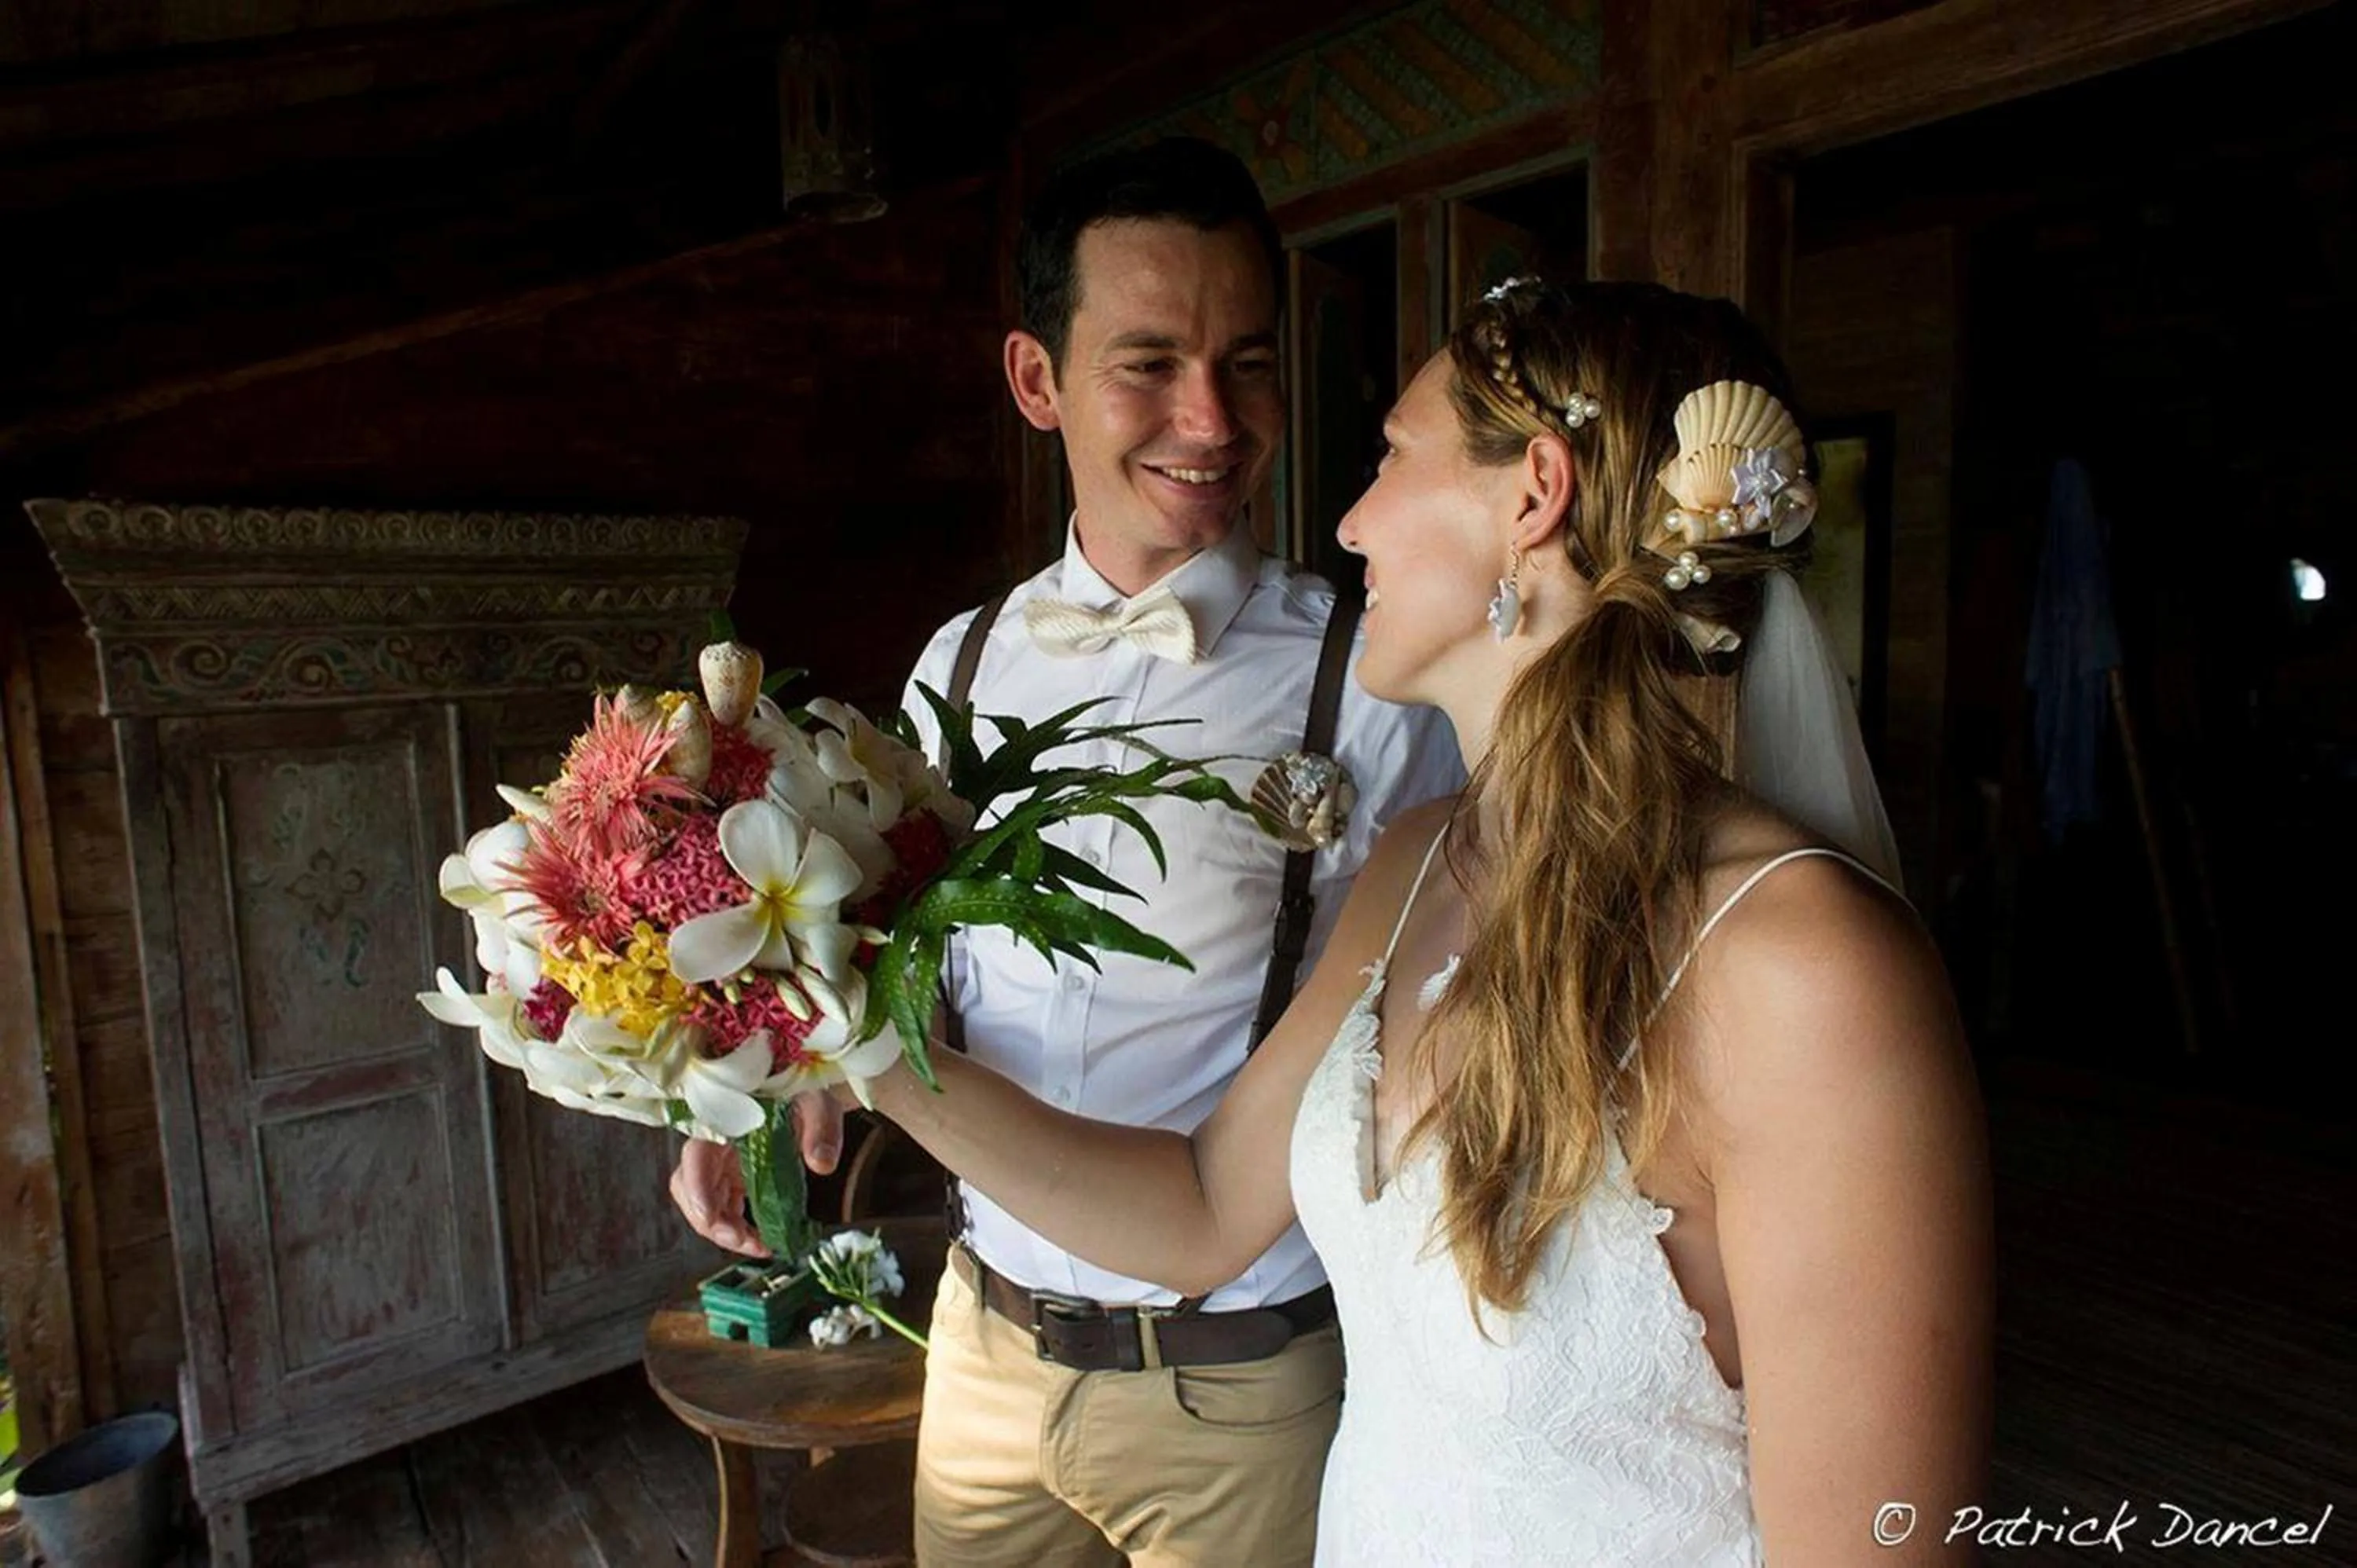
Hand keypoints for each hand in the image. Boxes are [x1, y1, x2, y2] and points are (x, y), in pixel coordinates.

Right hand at [666, 1090, 846, 1257]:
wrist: (807, 1093)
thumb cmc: (805, 1089)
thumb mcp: (817, 1100)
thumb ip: (821, 1126)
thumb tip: (822, 1164)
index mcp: (727, 1118)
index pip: (697, 1154)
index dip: (698, 1188)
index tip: (711, 1219)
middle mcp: (715, 1141)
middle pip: (689, 1186)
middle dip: (711, 1221)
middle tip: (745, 1242)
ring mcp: (721, 1161)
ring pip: (702, 1203)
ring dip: (724, 1231)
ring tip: (759, 1246)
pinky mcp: (733, 1177)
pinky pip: (723, 1208)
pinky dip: (736, 1229)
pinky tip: (761, 1241)